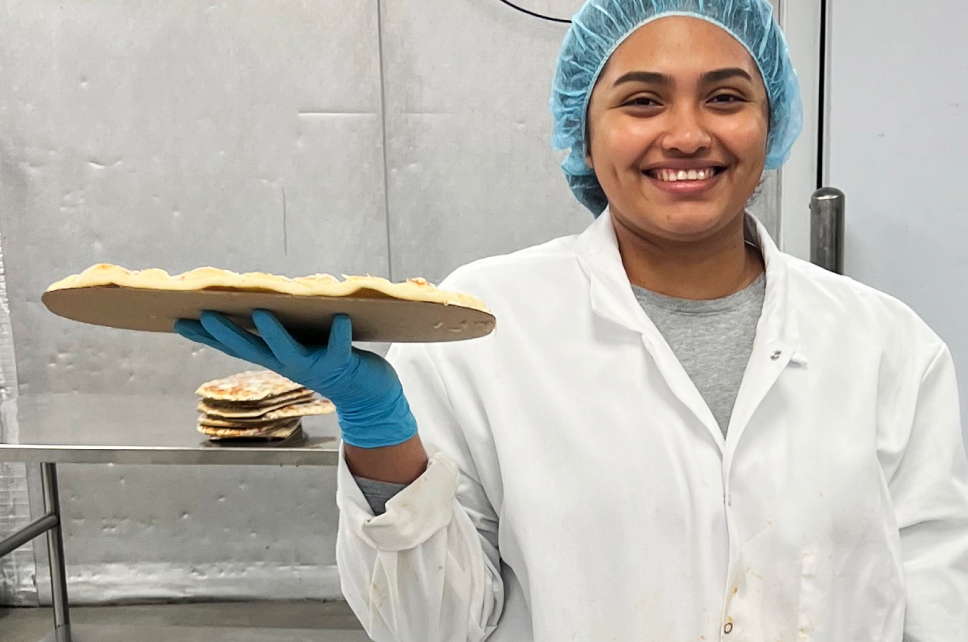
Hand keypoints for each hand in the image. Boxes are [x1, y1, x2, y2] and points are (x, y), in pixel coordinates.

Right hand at [174, 311, 416, 448]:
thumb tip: (258, 306)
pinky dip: (339, 333)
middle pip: (252, 349)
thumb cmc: (331, 362)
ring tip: (262, 313)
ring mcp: (314, 366)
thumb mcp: (299, 347)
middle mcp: (289, 364)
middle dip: (228, 333)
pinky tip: (340, 318)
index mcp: (276, 358)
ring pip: (289, 351)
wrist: (368, 397)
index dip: (207, 337)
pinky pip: (339, 348)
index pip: (236, 347)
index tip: (179, 321)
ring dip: (275, 334)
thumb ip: (282, 331)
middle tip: (203, 315)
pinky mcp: (341, 364)